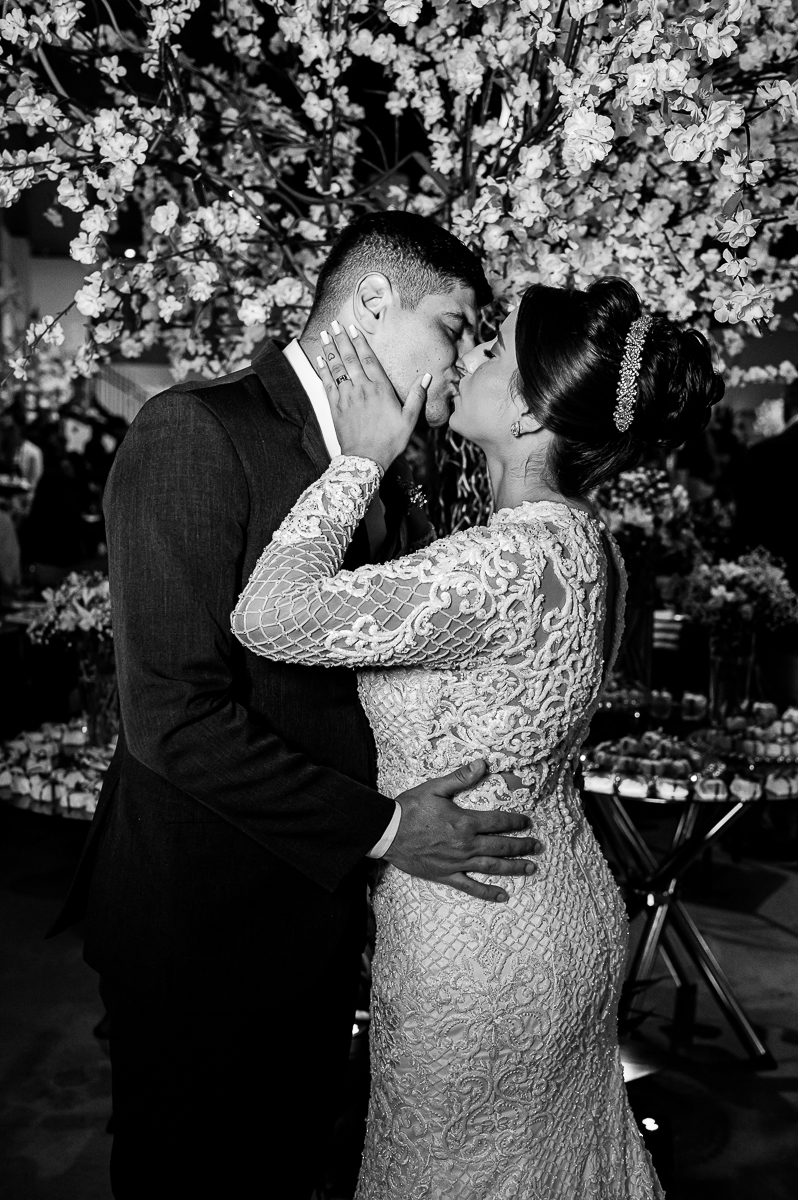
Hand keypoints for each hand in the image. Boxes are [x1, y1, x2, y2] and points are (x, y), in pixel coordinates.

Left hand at [315, 321, 430, 470]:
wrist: (366, 460)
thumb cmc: (390, 441)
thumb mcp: (410, 420)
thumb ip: (417, 396)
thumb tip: (427, 376)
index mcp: (380, 389)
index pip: (369, 359)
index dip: (360, 342)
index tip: (354, 328)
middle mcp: (362, 389)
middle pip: (350, 358)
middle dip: (342, 339)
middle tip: (335, 323)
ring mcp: (346, 397)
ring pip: (336, 367)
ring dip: (330, 349)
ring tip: (325, 334)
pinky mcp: (335, 408)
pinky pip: (327, 383)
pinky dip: (323, 369)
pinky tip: (320, 359)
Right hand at [384, 759, 540, 902]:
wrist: (387, 832)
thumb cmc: (410, 808)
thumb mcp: (435, 788)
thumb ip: (461, 777)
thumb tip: (483, 764)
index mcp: (465, 822)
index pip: (498, 822)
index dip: (516, 822)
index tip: (528, 822)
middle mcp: (466, 845)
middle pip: (501, 846)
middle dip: (522, 846)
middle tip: (538, 846)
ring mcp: (457, 863)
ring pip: (492, 868)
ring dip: (514, 868)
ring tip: (531, 868)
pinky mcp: (446, 875)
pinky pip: (471, 887)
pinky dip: (488, 893)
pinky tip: (503, 895)